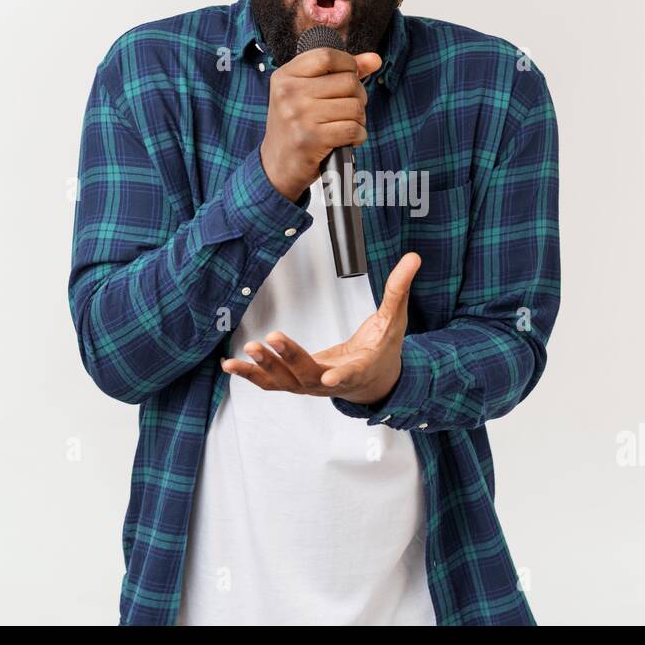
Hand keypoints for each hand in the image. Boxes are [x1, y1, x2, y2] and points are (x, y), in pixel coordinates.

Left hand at [221, 252, 420, 403]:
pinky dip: (251, 374)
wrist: (375, 380)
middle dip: (291, 359)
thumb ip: (399, 289)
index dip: (341, 377)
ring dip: (266, 368)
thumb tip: (412, 258)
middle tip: (273, 338)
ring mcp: (312, 386)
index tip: (331, 380)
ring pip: (286, 382)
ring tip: (247, 350)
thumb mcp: (395, 320)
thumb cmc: (384, 349)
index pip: (350, 374)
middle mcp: (333, 382)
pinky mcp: (297, 382)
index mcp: (360, 368)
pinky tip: (231, 363)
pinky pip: (272, 382)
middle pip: (309, 376)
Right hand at [259, 46, 381, 201]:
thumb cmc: (296, 126)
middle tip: (349, 108)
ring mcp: (299, 116)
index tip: (350, 77)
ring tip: (346, 125)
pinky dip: (358, 135)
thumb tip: (375, 59)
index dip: (348, 64)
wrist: (276, 165)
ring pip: (354, 106)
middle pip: (348, 81)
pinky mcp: (310, 139)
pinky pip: (352, 129)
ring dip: (359, 118)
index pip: (327, 55)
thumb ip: (340, 72)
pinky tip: (348, 139)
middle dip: (359, 96)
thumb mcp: (307, 92)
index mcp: (285, 76)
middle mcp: (289, 93)